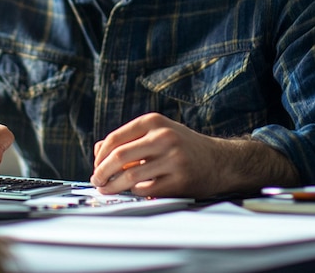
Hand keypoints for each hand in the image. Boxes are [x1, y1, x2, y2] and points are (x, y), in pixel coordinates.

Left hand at [90, 113, 298, 198]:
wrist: (219, 160)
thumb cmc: (180, 146)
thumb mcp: (155, 132)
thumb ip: (127, 139)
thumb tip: (96, 152)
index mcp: (154, 121)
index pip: (115, 138)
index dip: (100, 155)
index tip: (96, 165)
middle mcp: (163, 137)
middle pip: (119, 156)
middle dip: (101, 171)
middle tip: (96, 180)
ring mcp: (173, 159)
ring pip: (130, 177)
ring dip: (112, 186)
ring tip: (106, 189)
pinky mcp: (180, 181)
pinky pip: (146, 191)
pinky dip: (134, 193)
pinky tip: (131, 192)